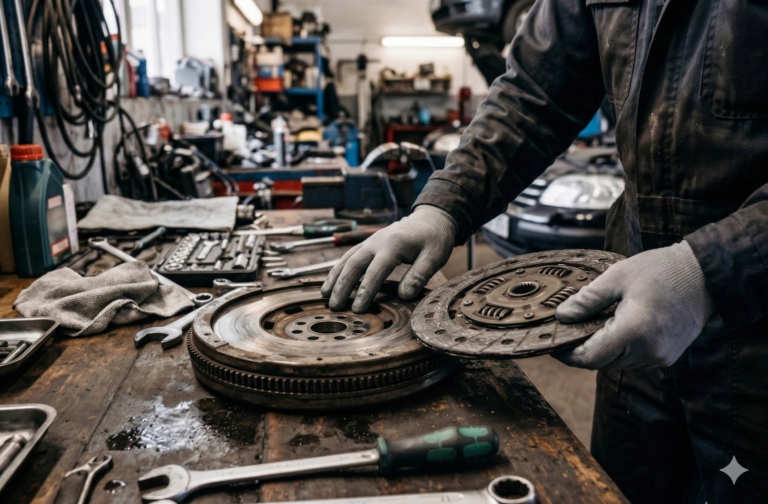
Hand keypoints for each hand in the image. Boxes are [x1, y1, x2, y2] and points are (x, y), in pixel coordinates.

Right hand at [321, 205, 456, 312]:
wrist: (429, 219)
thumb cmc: (433, 239)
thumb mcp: (435, 256)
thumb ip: (420, 275)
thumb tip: (404, 295)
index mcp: (393, 245)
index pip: (375, 271)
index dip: (365, 291)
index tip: (358, 309)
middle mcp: (377, 241)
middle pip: (354, 264)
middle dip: (342, 286)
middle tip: (334, 307)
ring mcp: (370, 241)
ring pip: (347, 259)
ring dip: (335, 277)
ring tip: (324, 296)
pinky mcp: (368, 244)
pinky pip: (348, 256)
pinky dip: (338, 269)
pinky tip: (331, 282)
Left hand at [554, 241, 714, 368]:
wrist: (705, 275)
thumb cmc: (661, 270)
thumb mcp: (617, 277)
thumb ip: (587, 300)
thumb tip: (562, 317)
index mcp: (632, 332)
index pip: (589, 358)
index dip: (567, 355)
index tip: (554, 343)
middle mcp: (647, 351)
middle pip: (601, 363)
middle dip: (583, 350)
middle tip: (569, 330)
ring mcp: (660, 357)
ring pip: (618, 363)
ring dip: (603, 349)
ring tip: (594, 325)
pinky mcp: (668, 356)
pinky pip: (634, 359)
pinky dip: (621, 349)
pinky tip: (618, 327)